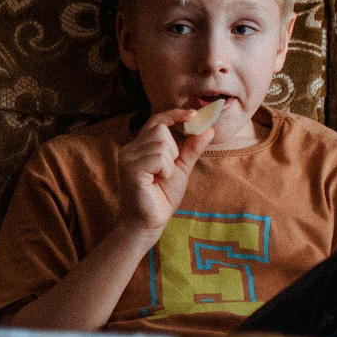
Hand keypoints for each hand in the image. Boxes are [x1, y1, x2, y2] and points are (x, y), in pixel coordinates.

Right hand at [114, 109, 217, 237]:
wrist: (150, 222)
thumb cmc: (162, 196)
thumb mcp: (181, 168)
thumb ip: (192, 148)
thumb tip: (209, 129)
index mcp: (140, 146)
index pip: (156, 120)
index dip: (174, 114)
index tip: (194, 114)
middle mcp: (130, 148)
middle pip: (161, 130)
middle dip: (173, 149)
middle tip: (166, 171)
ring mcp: (128, 158)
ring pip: (162, 144)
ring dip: (170, 163)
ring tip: (160, 178)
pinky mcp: (130, 169)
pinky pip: (158, 158)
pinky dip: (165, 170)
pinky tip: (157, 181)